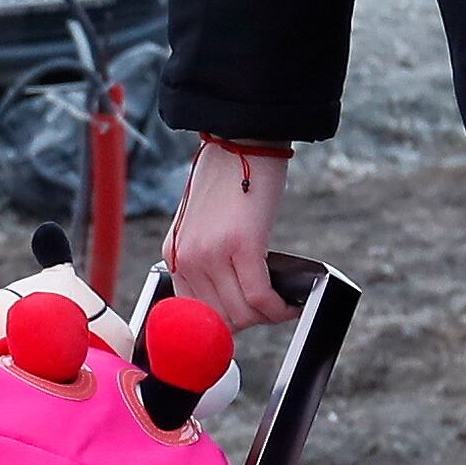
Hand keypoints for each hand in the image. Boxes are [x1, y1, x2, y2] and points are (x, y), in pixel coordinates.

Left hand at [167, 141, 298, 327]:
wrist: (241, 140)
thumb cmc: (228, 179)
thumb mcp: (202, 224)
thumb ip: (206, 258)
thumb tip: (230, 296)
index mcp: (174, 254)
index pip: (194, 313)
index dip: (226, 324)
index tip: (248, 320)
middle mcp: (187, 258)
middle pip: (220, 318)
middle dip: (250, 322)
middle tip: (272, 310)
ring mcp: (211, 254)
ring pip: (242, 313)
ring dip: (268, 317)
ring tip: (283, 305)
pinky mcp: (242, 246)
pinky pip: (260, 297)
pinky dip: (279, 308)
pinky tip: (291, 303)